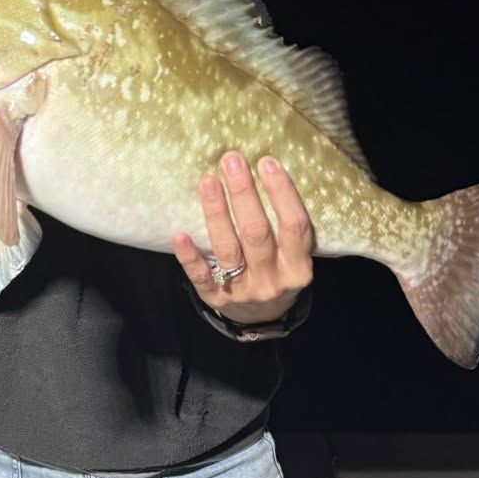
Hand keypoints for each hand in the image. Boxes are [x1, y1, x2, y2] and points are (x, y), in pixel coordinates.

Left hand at [173, 152, 313, 324]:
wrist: (261, 317)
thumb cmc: (277, 270)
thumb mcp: (292, 254)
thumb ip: (284, 225)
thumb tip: (263, 169)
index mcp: (297, 266)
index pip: (294, 225)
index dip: (282, 192)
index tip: (266, 162)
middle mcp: (272, 280)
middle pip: (257, 233)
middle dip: (244, 194)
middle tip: (232, 161)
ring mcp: (243, 291)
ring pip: (228, 250)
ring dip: (217, 213)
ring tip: (208, 181)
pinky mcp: (216, 299)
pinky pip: (201, 276)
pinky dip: (190, 256)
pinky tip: (180, 235)